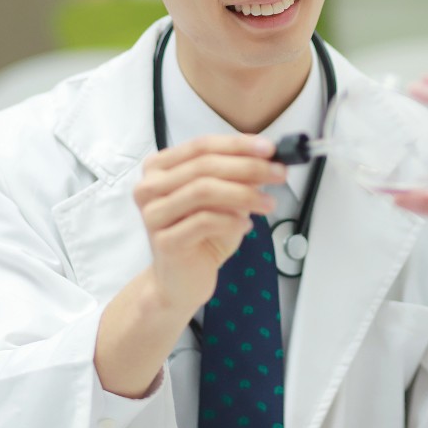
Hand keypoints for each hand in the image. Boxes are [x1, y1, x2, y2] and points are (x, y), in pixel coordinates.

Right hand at [133, 135, 285, 314]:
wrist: (180, 282)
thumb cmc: (202, 237)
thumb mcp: (224, 200)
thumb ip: (238, 177)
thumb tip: (266, 158)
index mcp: (159, 168)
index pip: (202, 145)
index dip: (238, 145)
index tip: (270, 149)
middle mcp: (149, 187)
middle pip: (204, 166)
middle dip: (248, 167)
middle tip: (278, 174)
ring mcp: (153, 214)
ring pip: (204, 190)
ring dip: (244, 193)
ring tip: (268, 203)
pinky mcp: (164, 241)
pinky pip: (204, 221)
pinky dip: (231, 220)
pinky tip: (245, 226)